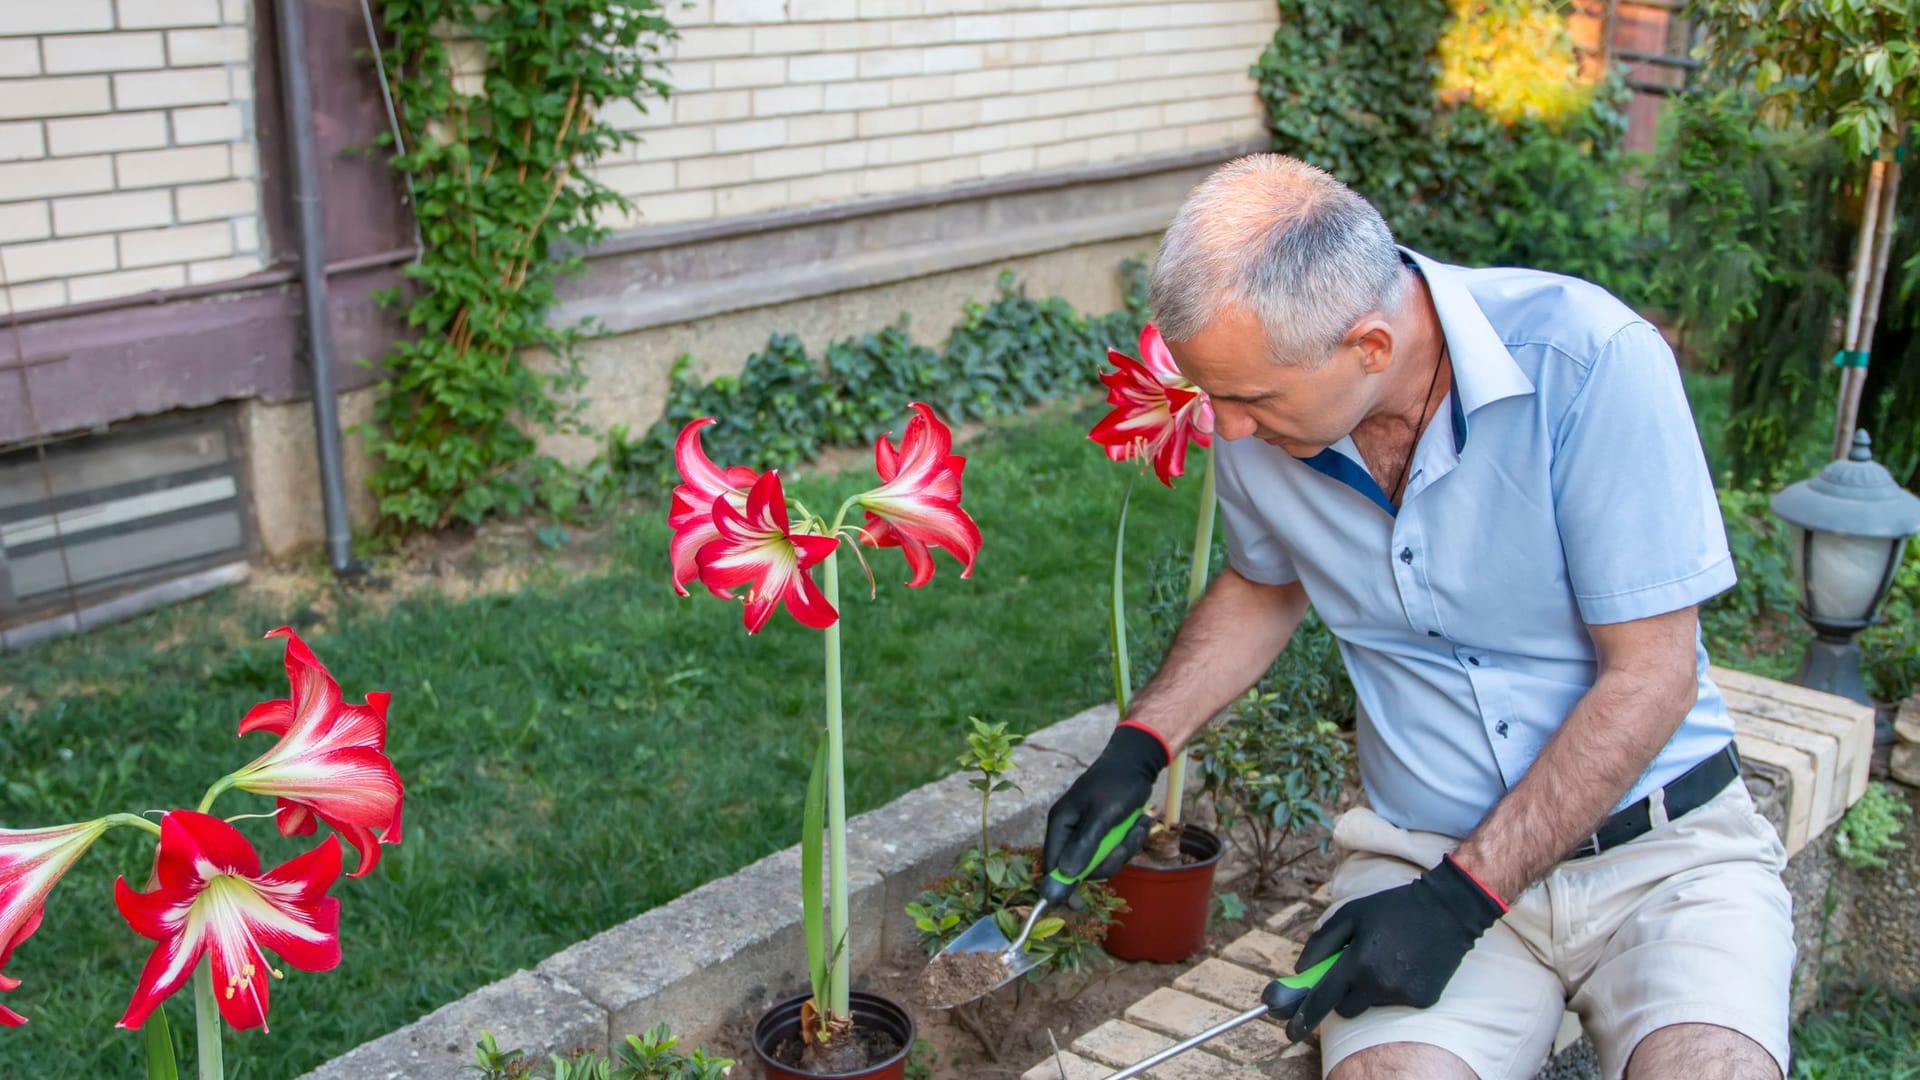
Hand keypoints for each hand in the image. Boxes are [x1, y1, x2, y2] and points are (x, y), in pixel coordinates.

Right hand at [1041, 723, 1167, 889]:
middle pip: (1081, 867)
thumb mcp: (1103, 816)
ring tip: (1137, 826)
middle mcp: (1070, 830)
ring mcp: (1087, 832)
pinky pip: (1114, 850)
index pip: (1053, 864)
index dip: (1063, 886)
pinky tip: (1139, 823)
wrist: (1137, 762)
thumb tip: (1064, 876)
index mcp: (1061, 823)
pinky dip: (1129, 841)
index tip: (1077, 906)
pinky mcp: (1103, 832)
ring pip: (1102, 860)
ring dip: (1124, 848)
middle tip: (1125, 843)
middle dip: (1109, 859)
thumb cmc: (1118, 784)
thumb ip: (1084, 846)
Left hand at [1285, 854, 1506, 1041]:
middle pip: (1346, 1008)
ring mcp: (1402, 995)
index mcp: (1358, 962)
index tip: (1291, 1030)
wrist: (1447, 911)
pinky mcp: (1422, 1000)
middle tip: (1354, 971)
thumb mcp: (1351, 914)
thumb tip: (1301, 970)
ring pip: (1372, 1004)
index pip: (1323, 998)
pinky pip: (1396, 1001)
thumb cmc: (1393, 908)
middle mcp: (1379, 984)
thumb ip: (1321, 943)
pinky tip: (1407, 964)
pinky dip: (1396, 988)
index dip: (1304, 1016)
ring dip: (1371, 989)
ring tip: (1387, 958)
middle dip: (1343, 995)